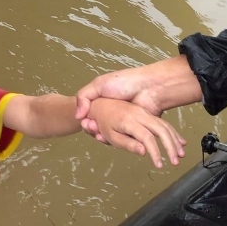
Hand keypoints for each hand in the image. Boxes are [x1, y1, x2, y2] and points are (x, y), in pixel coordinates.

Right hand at [75, 56, 201, 137]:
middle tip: (91, 127)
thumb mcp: (99, 84)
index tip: (84, 122)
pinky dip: (113, 142)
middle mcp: (116, 114)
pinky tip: (106, 137)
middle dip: (92, 129)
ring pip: (109, 137)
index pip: (92, 116)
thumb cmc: (125, 82)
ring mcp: (126, 125)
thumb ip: (84, 97)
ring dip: (101, 136)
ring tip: (97, 133)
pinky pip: (122, 142)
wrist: (148, 88)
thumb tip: (78, 116)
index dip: (86, 121)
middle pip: (100, 128)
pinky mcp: (136, 133)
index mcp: (108, 103)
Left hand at [87, 99, 186, 167]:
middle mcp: (140, 115)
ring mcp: (145, 112)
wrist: (100, 103)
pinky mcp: (147, 113)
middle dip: (171, 146)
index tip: (159, 165)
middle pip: (161, 130)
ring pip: (164, 125)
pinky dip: (172, 132)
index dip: (155, 152)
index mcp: (130, 121)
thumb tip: (144, 152)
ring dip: (174, 140)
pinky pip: (163, 122)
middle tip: (176, 162)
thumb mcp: (111, 136)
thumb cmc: (103, 121)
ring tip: (181, 155)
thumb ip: (128, 144)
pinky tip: (179, 141)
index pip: (147, 138)